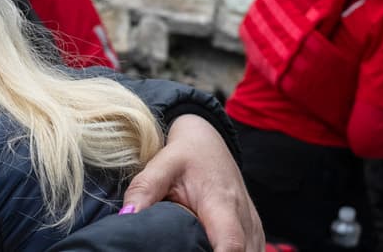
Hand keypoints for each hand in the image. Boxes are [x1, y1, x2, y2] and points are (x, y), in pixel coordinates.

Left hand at [122, 115, 263, 251]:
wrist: (209, 142)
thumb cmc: (186, 154)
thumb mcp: (162, 165)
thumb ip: (144, 189)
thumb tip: (126, 217)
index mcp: (222, 202)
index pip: (230, 243)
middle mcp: (244, 217)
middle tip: (187, 251)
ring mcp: (253, 226)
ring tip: (196, 250)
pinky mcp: (255, 231)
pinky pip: (252, 251)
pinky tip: (211, 251)